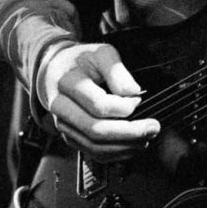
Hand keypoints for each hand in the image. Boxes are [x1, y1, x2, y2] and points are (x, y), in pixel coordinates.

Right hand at [40, 41, 160, 159]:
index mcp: (69, 82)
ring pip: (93, 146)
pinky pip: (92, 152)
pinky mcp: (69, 135)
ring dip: (123, 147)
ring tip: (145, 140)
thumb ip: (117, 71)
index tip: (138, 100)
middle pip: (96, 130)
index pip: (98, 105)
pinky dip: (114, 153)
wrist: (55, 70)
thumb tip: (133, 91)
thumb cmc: (80, 61)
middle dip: (129, 133)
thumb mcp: (100, 54)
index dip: (123, 107)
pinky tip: (131, 146)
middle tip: (152, 128)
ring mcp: (63, 124)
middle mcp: (61, 106)